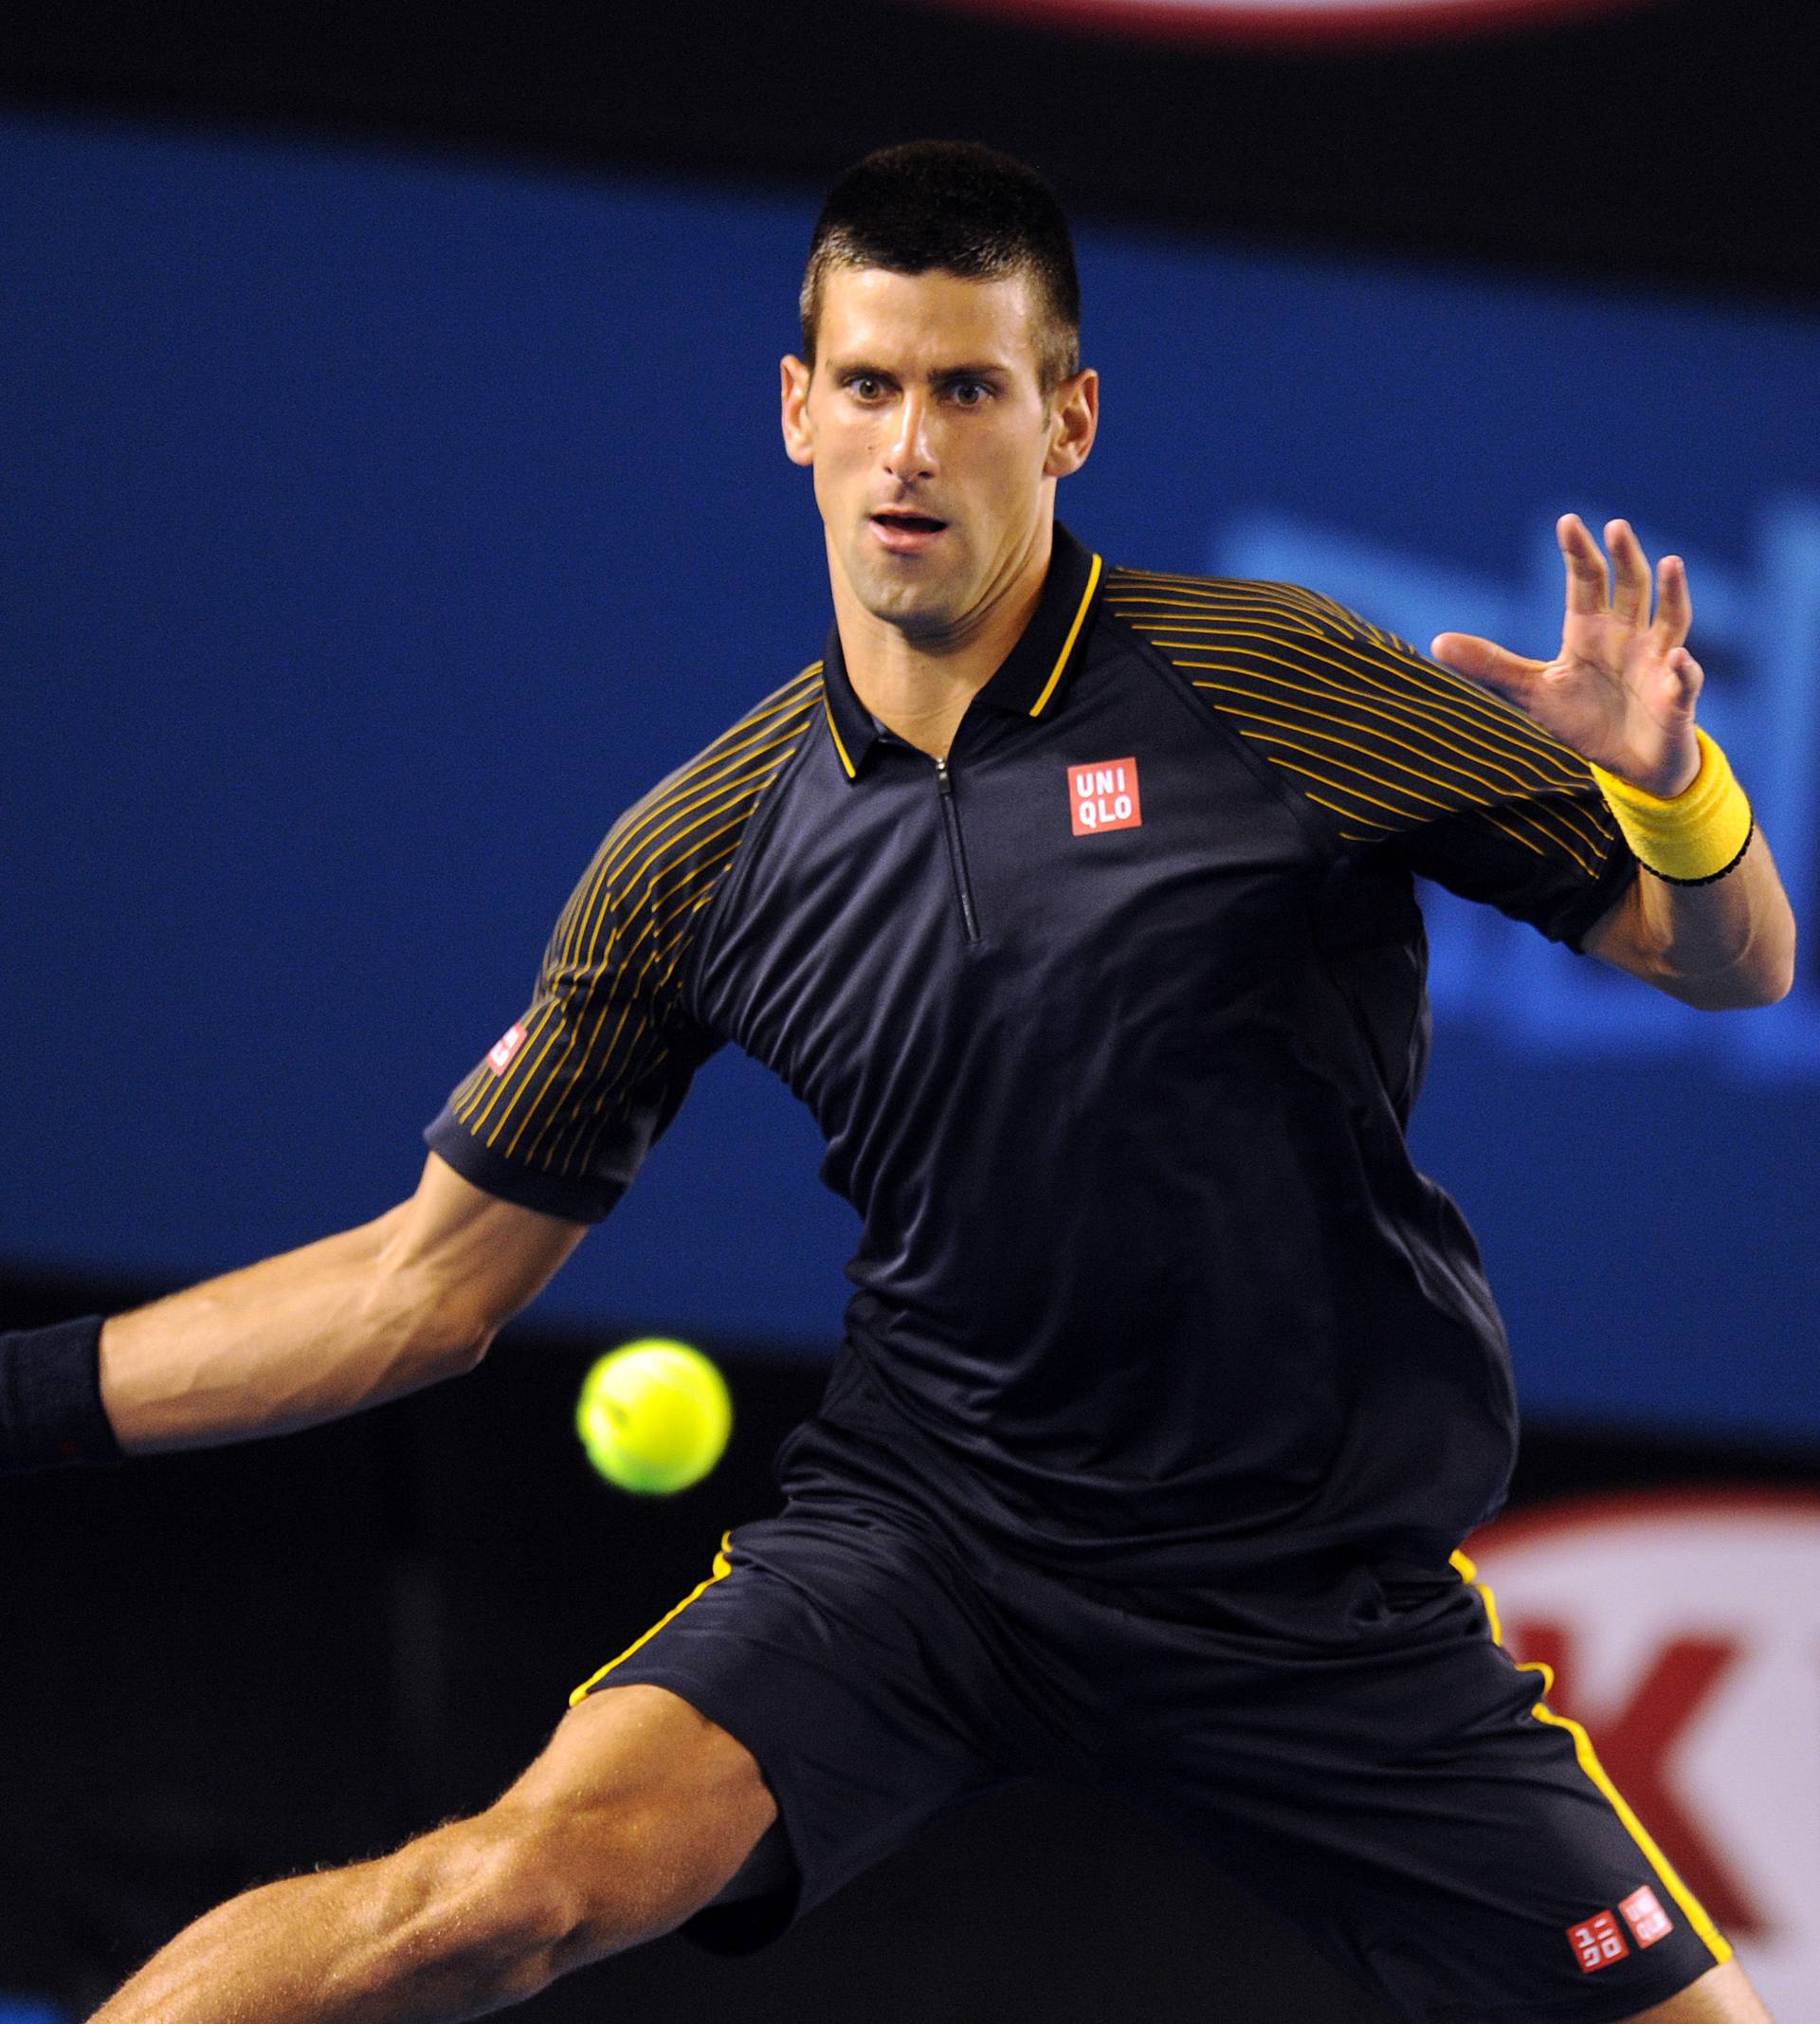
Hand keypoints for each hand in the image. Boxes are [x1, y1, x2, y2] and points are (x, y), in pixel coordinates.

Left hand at [1431, 515, 1702, 796]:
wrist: (1627, 765)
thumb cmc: (1584, 719)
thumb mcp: (1531, 691)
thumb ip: (1490, 665)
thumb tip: (1436, 642)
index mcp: (1591, 631)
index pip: (1587, 582)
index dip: (1579, 553)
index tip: (1566, 521)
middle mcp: (1629, 637)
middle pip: (1630, 588)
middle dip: (1624, 558)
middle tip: (1615, 526)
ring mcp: (1657, 663)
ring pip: (1671, 620)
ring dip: (1671, 593)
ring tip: (1670, 563)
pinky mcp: (1675, 698)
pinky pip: (1683, 681)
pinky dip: (1683, 670)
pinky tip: (1677, 659)